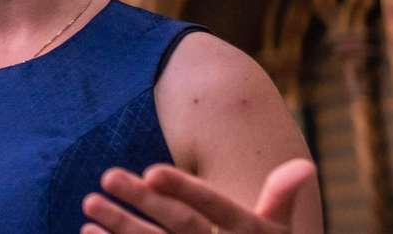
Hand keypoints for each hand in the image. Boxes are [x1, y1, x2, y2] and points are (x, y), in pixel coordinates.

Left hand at [81, 159, 318, 233]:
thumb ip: (281, 198)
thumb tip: (305, 165)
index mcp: (249, 233)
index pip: (216, 208)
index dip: (186, 190)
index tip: (151, 169)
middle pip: (180, 225)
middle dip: (143, 201)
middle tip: (107, 174)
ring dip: (120, 226)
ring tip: (89, 203)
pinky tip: (87, 231)